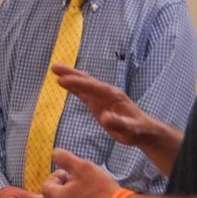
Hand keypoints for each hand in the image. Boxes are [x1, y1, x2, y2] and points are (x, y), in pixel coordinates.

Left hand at [38, 149, 120, 197]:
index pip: (45, 187)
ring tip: (89, 188)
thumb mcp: (83, 167)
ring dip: (74, 195)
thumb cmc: (100, 188)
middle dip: (65, 185)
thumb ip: (65, 159)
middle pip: (57, 196)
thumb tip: (54, 153)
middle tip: (80, 179)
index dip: (54, 177)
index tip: (67, 173)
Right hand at [51, 65, 179, 150]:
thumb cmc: (137, 130)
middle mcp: (106, 92)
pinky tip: (63, 82)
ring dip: (70, 76)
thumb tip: (105, 117)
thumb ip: (118, 123)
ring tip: (54, 69)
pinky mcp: (98, 102)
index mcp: (113, 96)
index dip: (77, 83)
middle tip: (54, 67)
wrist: (142, 130)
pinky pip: (84, 92)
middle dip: (70, 73)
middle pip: (86, 80)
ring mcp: (102, 96)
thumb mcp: (129, 130)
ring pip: (84, 83)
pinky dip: (74, 86)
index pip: (92, 87)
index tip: (61, 81)